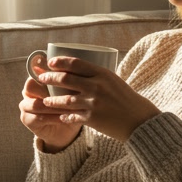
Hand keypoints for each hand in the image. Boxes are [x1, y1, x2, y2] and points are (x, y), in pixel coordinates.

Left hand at [19, 56, 159, 145]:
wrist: (139, 120)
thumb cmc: (126, 99)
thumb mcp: (113, 81)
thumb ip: (97, 76)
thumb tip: (77, 71)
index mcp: (103, 74)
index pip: (76, 63)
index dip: (60, 62)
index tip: (50, 62)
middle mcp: (96, 86)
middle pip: (66, 79)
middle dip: (50, 78)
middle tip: (42, 78)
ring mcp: (93, 103)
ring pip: (64, 99)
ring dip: (52, 100)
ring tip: (45, 100)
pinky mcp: (92, 118)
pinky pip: (71, 116)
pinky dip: (64, 115)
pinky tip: (60, 116)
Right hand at [20, 75, 82, 152]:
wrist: (66, 127)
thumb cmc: (70, 104)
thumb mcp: (71, 91)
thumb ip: (69, 81)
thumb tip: (77, 68)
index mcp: (36, 80)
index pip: (37, 72)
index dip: (50, 74)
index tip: (67, 77)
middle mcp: (28, 91)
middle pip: (31, 86)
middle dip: (49, 90)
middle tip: (68, 93)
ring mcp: (25, 105)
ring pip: (36, 104)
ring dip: (54, 107)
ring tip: (70, 108)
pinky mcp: (26, 119)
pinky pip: (38, 117)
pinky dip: (53, 118)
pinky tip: (65, 118)